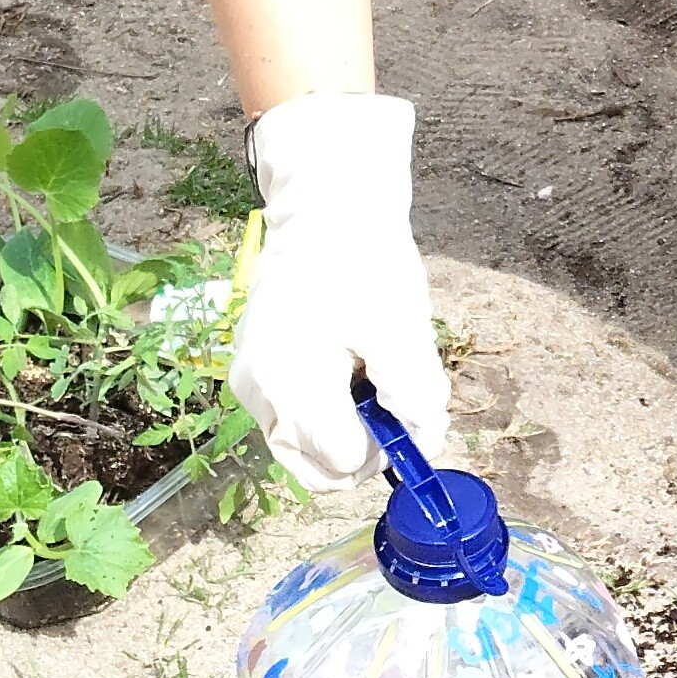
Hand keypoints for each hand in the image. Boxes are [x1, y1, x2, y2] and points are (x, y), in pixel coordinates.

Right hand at [232, 93, 452, 491]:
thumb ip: (416, 396)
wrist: (324, 209)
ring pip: (304, 450)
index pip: (343, 462)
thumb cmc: (363, 260)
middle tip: (391, 399)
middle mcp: (259, 393)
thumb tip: (425, 445)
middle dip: (364, 448)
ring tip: (367, 373)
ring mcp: (251, 384)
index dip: (385, 446)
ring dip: (346, 430)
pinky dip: (327, 411)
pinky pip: (294, 419)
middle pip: (316, 468)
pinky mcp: (255, 374)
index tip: (406, 408)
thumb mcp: (402, 329)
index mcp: (290, 382)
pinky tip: (346, 367)